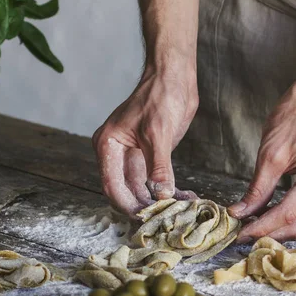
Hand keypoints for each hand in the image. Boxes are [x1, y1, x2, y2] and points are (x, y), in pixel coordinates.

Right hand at [92, 64, 198, 215]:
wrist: (175, 76)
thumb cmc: (161, 95)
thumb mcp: (159, 133)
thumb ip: (159, 165)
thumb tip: (161, 194)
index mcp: (108, 145)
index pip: (112, 186)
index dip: (128, 205)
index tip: (147, 218)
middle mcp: (116, 153)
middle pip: (126, 191)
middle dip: (147, 206)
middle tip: (168, 218)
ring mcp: (134, 155)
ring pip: (142, 188)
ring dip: (161, 200)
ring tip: (183, 209)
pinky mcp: (151, 155)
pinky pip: (156, 179)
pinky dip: (169, 189)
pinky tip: (186, 197)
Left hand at [228, 86, 295, 241]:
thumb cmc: (293, 119)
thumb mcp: (270, 154)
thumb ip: (257, 189)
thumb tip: (240, 214)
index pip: (290, 212)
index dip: (263, 226)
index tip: (240, 234)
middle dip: (271, 233)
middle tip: (243, 236)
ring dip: (279, 229)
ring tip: (252, 228)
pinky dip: (288, 220)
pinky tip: (267, 218)